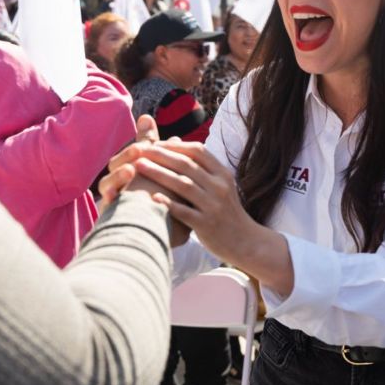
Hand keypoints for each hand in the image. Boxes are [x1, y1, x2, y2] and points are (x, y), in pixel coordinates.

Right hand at [98, 117, 190, 245]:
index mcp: (135, 179)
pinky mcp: (107, 221)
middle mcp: (121, 190)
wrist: (157, 247)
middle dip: (128, 155)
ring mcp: (113, 205)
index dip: (142, 139)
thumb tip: (177, 138)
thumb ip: (170, 163)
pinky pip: (105, 207)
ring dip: (119, 174)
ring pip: (108, 184)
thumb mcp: (171, 187)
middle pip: (117, 166)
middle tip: (140, 148)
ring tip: (132, 168)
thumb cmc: (167, 215)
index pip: (135, 154)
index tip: (148, 123)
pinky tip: (117, 194)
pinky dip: (112, 199)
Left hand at [134, 141, 291, 293]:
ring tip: (139, 167)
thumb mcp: (223, 186)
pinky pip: (184, 212)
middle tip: (140, 150)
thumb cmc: (227, 212)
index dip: (175, 145)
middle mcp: (219, 187)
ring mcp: (213, 206)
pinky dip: (168, 203)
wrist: (246, 241)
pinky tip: (153, 197)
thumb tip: (180, 146)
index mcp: (223, 174)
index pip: (198, 151)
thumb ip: (204, 169)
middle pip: (187, 165)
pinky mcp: (206, 225)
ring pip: (183, 185)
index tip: (155, 143)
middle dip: (161, 155)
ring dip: (159, 174)